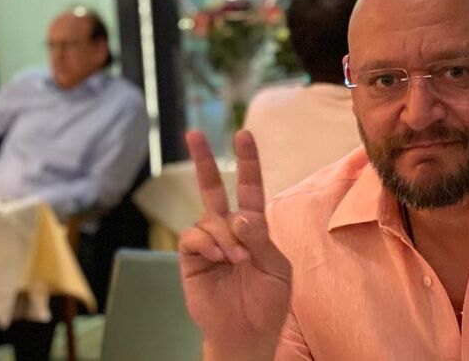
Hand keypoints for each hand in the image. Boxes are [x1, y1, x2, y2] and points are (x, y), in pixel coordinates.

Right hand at [179, 130, 291, 359]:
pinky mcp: (191, 259)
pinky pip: (193, 238)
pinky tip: (219, 258)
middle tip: (193, 132)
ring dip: (224, 235)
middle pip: (213, 189)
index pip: (249, 188)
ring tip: (236, 259)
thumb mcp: (277, 268)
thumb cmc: (267, 301)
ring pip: (209, 219)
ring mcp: (208, 243)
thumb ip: (261, 240)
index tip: (243, 134)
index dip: (247, 162)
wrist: (247, 334)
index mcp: (254, 228)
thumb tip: (240, 217)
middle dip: (203, 160)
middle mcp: (228, 229)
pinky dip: (207, 244)